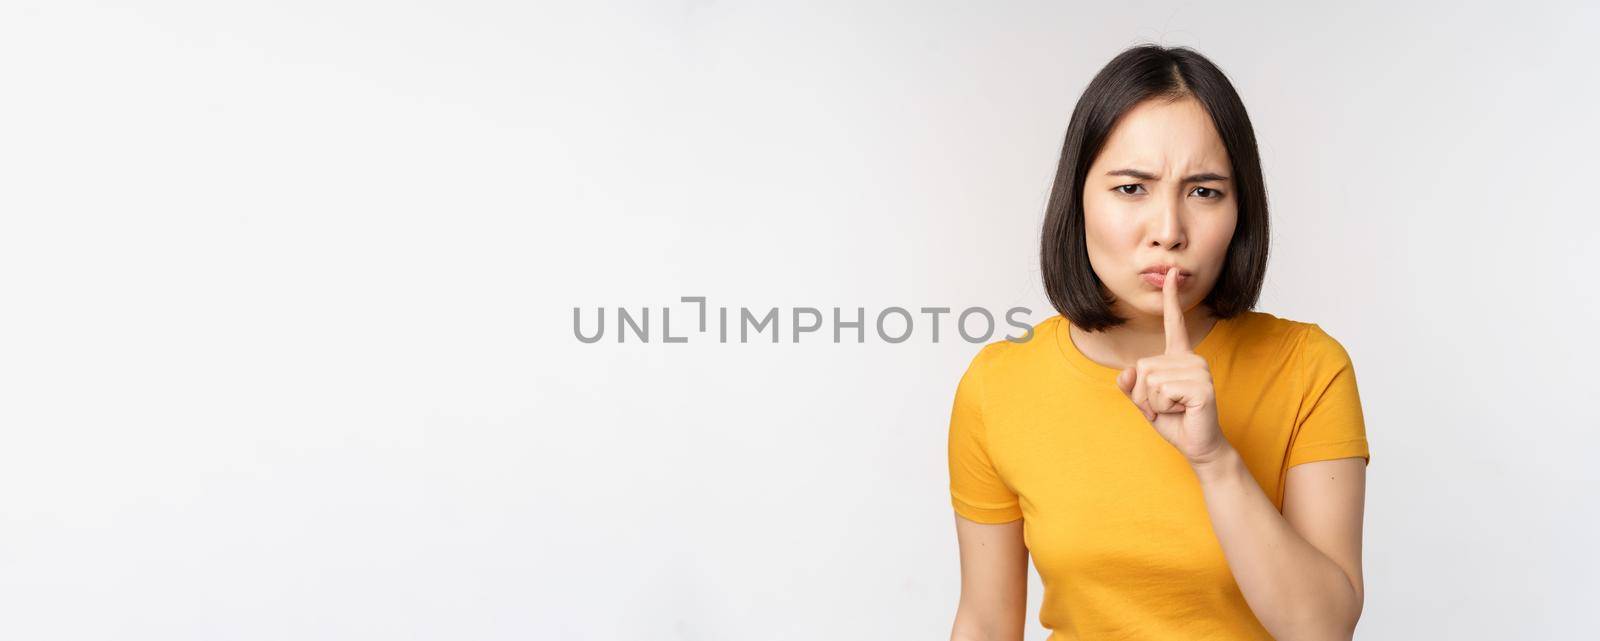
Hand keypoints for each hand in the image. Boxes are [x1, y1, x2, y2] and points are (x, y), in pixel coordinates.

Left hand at [1114, 267, 1228, 464]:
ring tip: (1175, 409)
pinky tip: (1183, 412)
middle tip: (1166, 406)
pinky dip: (1164, 408)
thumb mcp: (1145, 402)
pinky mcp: (1201, 387)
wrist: (1198, 446)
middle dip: (1144, 395)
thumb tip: (1125, 373)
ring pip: (1150, 381)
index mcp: (1178, 357)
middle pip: (1142, 367)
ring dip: (1154, 403)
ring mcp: (1198, 371)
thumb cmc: (1173, 421)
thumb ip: (1131, 386)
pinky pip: (1162, 393)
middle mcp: (1191, 358)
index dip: (1171, 299)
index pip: (1173, 323)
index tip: (1171, 273)